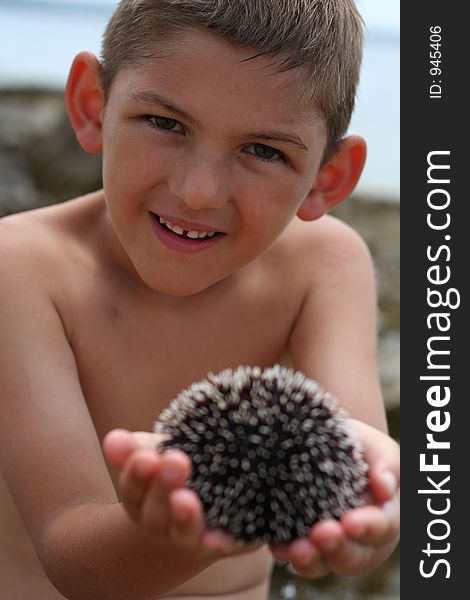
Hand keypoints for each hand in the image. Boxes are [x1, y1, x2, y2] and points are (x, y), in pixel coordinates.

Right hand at [103, 429, 259, 557]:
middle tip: (175, 461)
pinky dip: (221, 542)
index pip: (133, 491)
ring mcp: (192, 540)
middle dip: (162, 488)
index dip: (137, 475)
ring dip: (184, 517)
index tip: (145, 456)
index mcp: (142, 503)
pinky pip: (223, 545)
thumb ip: (136, 449)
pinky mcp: (226, 544)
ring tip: (186, 499)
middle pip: (155, 515)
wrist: (210, 512)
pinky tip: (222, 537)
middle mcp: (162, 527)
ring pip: (184, 534)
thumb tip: (114, 439)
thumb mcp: (155, 455)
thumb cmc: (177, 472)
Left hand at [270, 420, 399, 577]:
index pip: (384, 525)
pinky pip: (304, 559)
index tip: (350, 523)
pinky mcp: (311, 544)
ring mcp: (338, 543)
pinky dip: (291, 555)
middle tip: (320, 535)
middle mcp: (365, 535)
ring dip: (313, 559)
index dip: (369, 527)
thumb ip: (386, 461)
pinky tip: (279, 547)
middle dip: (338, 548)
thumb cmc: (355, 446)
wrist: (323, 445)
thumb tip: (385, 485)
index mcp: (386, 511)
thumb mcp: (373, 444)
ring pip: (330, 562)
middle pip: (358, 554)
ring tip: (297, 550)